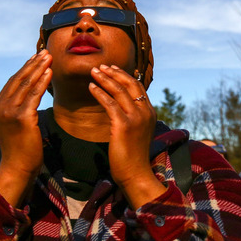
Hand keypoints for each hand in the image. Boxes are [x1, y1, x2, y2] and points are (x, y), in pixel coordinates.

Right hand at [0, 51, 52, 207]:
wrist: (18, 167)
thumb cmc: (21, 148)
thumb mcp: (15, 124)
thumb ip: (18, 108)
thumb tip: (30, 93)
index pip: (12, 82)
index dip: (25, 68)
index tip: (36, 57)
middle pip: (18, 79)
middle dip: (33, 64)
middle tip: (45, 52)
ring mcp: (8, 112)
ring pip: (26, 85)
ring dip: (39, 69)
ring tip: (49, 57)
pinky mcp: (21, 118)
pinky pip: (34, 95)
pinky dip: (42, 82)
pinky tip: (49, 73)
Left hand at [89, 65, 165, 208]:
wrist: (135, 174)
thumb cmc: (132, 158)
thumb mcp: (135, 134)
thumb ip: (131, 120)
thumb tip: (119, 111)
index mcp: (150, 113)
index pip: (137, 88)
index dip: (124, 76)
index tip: (112, 69)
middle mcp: (145, 112)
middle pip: (130, 84)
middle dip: (114, 72)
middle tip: (101, 66)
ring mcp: (136, 118)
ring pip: (119, 90)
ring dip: (105, 79)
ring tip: (94, 72)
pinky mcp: (124, 125)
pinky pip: (110, 103)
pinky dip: (100, 93)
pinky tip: (91, 88)